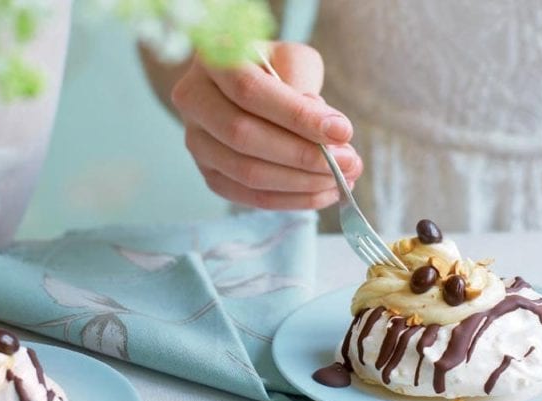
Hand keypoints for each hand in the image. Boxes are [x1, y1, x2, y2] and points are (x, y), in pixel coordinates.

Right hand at [171, 42, 362, 210]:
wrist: (243, 89)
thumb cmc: (272, 69)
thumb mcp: (292, 59)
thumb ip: (304, 86)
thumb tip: (323, 132)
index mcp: (210, 60)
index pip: (249, 91)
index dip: (297, 116)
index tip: (342, 131)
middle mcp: (193, 102)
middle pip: (244, 137)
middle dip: (303, 155)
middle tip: (348, 162)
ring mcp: (197, 144)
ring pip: (247, 173)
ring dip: (301, 183)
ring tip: (340, 180)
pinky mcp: (210, 175)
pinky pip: (249, 196)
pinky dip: (290, 200)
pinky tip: (321, 194)